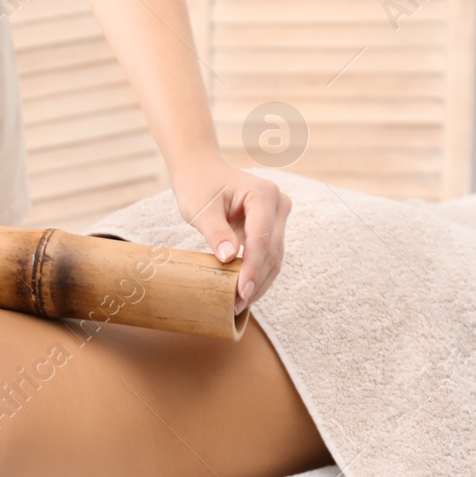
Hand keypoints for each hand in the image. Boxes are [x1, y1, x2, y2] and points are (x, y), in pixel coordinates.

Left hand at [170, 160, 291, 312]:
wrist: (201, 170)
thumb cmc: (197, 186)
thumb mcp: (200, 209)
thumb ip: (215, 232)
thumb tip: (229, 259)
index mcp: (264, 195)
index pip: (260, 239)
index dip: (251, 269)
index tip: (240, 292)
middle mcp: (278, 203)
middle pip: (272, 251)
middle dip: (255, 280)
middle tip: (237, 306)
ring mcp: (279, 215)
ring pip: (275, 257)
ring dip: (259, 282)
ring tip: (239, 305)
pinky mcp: (273, 226)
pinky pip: (268, 254)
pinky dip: (257, 273)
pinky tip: (244, 292)